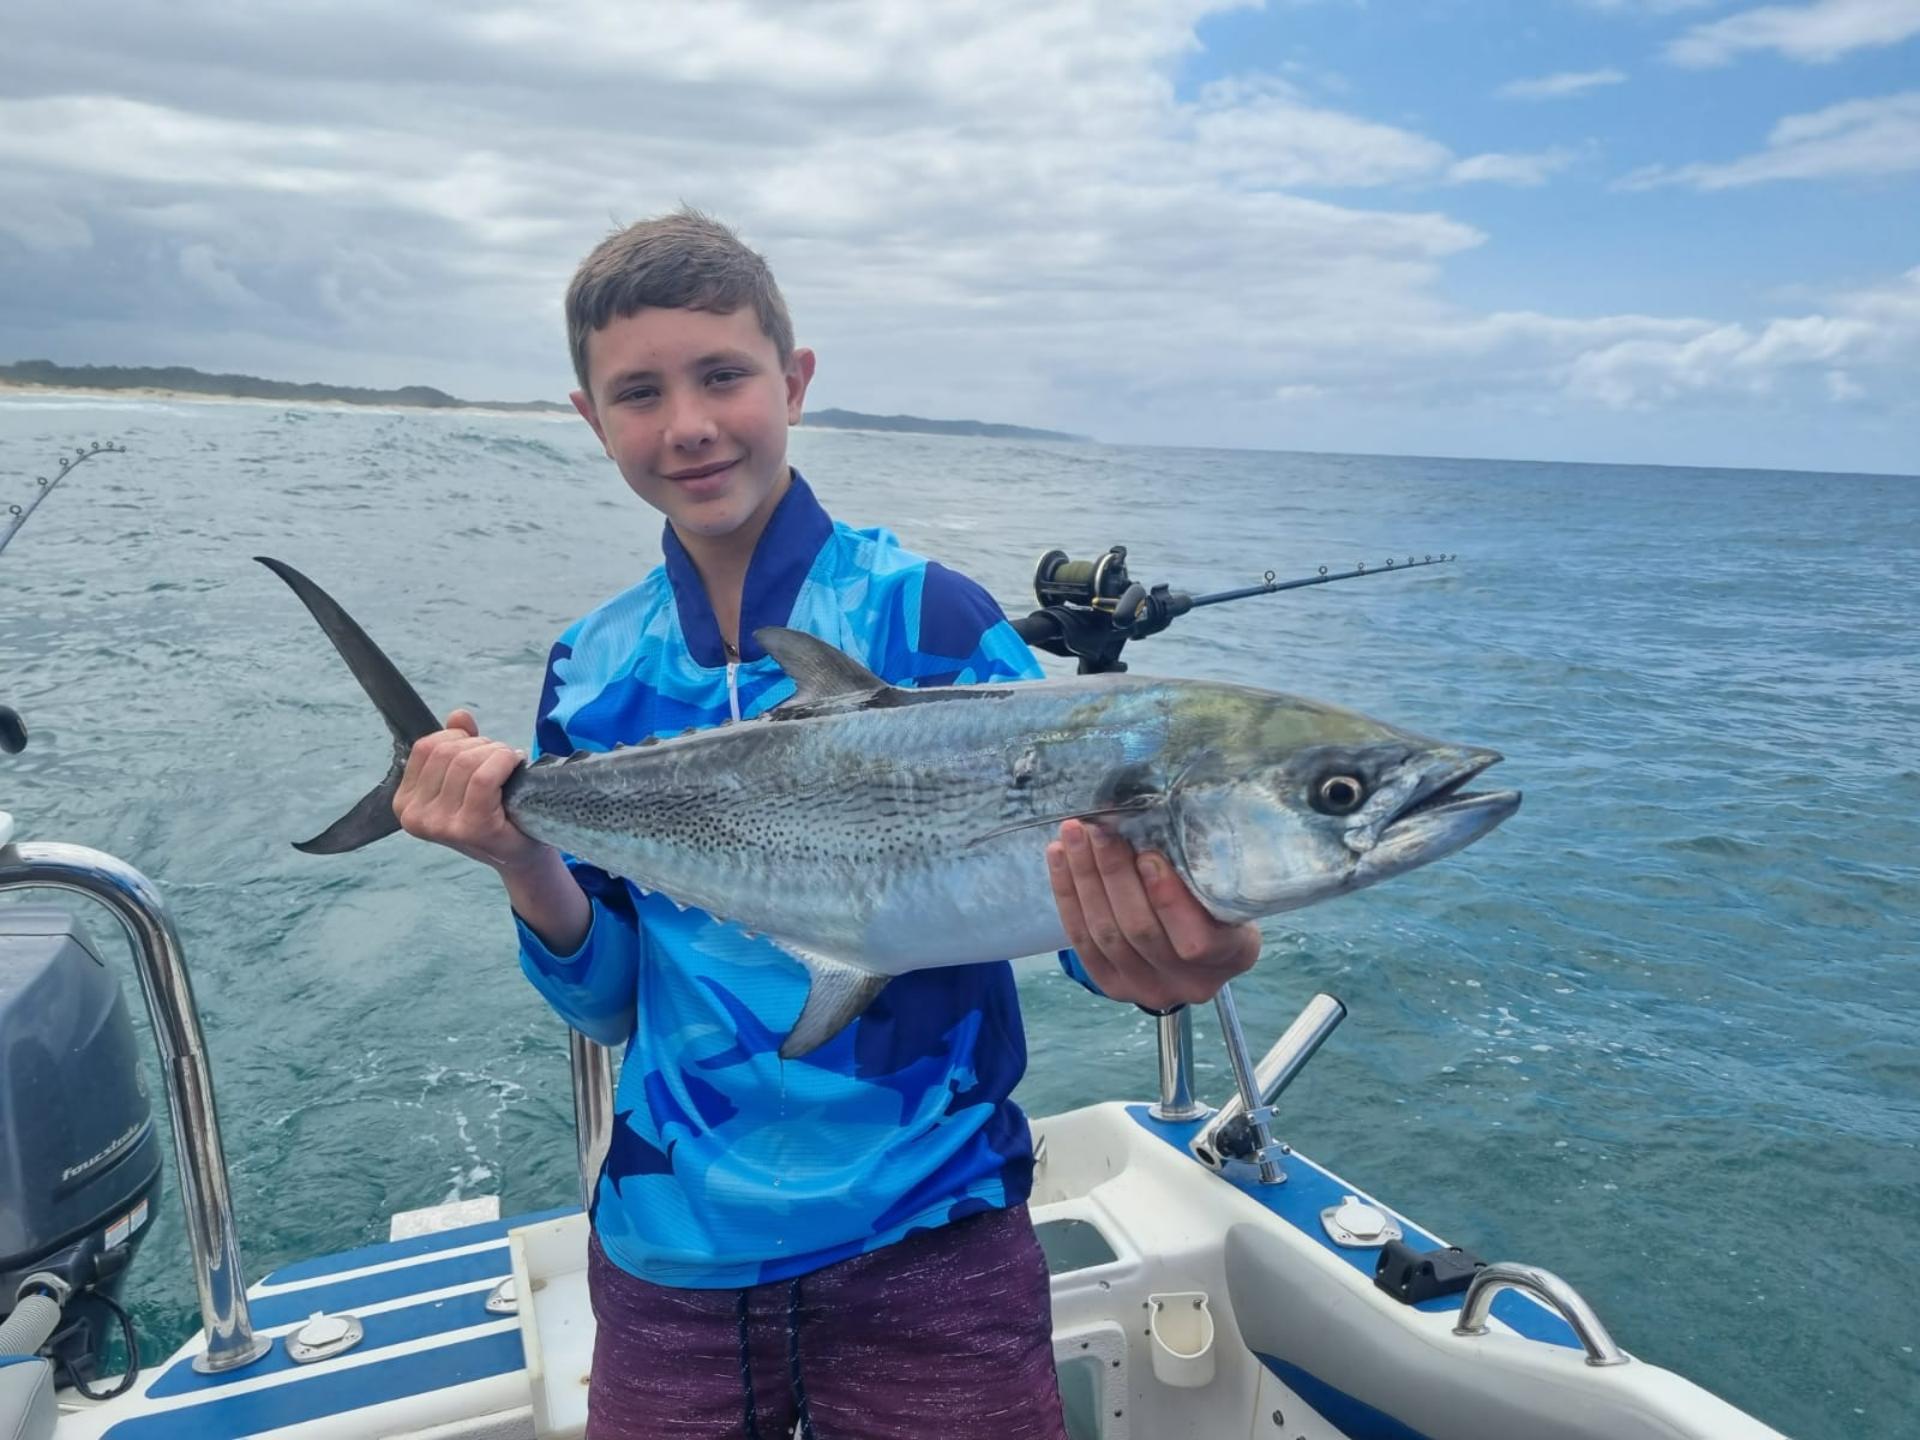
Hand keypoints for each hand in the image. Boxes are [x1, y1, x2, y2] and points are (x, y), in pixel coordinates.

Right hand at [392, 709, 546, 873]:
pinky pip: (484, 777)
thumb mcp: (466, 778)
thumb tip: (459, 715)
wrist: (521, 853)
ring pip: (467, 762)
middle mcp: (414, 816)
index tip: (480, 750)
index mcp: (404, 802)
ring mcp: (440, 824)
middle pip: (447, 752)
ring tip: (510, 764)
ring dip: (496, 753)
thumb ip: (458, 746)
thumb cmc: (494, 814)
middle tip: (502, 759)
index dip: (458, 737)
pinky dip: (504, 762)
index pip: (425, 747)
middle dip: (481, 745)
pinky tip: (516, 767)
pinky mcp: (470, 827)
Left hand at [1047, 819, 1259, 1011]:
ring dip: (1084, 877)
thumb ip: (1199, 868)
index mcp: (1232, 954)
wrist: (1198, 944)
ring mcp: (1148, 989)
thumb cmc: (1216, 900)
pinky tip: (1059, 856)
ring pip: (1105, 934)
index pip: (1197, 939)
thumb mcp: (1225, 884)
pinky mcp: (1112, 985)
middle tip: (1099, 829)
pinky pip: (1081, 941)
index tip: (1147, 855)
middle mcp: (1191, 982)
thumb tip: (1151, 821)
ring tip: (1074, 834)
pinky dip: (1067, 895)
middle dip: (1114, 874)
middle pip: (1140, 931)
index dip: (1167, 899)